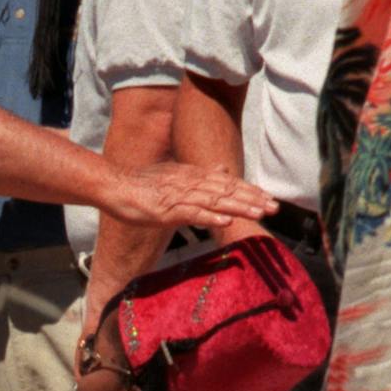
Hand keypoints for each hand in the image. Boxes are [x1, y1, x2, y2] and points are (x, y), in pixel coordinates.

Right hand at [106, 162, 277, 229]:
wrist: (115, 186)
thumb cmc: (142, 185)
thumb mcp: (175, 176)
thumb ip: (200, 175)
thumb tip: (223, 169)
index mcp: (194, 176)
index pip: (228, 183)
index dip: (250, 191)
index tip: (269, 199)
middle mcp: (191, 182)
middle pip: (227, 191)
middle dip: (252, 199)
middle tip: (275, 208)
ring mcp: (179, 196)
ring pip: (215, 201)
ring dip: (238, 207)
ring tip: (259, 213)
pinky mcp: (166, 209)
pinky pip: (192, 213)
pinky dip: (210, 217)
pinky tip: (226, 221)